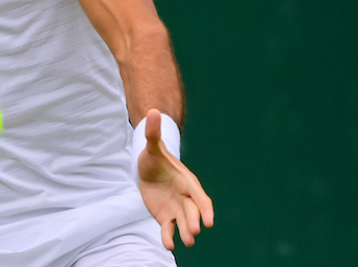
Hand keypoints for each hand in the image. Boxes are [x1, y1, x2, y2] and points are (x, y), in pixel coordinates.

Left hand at [137, 109, 214, 249]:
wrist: (147, 170)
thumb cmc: (154, 158)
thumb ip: (153, 133)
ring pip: (183, 223)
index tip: (209, 220)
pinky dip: (168, 236)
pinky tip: (168, 245)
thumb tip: (152, 111)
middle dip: (194, 222)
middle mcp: (185, 197)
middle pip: (193, 212)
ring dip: (185, 232)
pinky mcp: (165, 216)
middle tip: (194, 233)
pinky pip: (168, 228)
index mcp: (187, 182)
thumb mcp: (151, 146)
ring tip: (185, 242)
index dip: (205, 208)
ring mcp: (176, 208)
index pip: (200, 197)